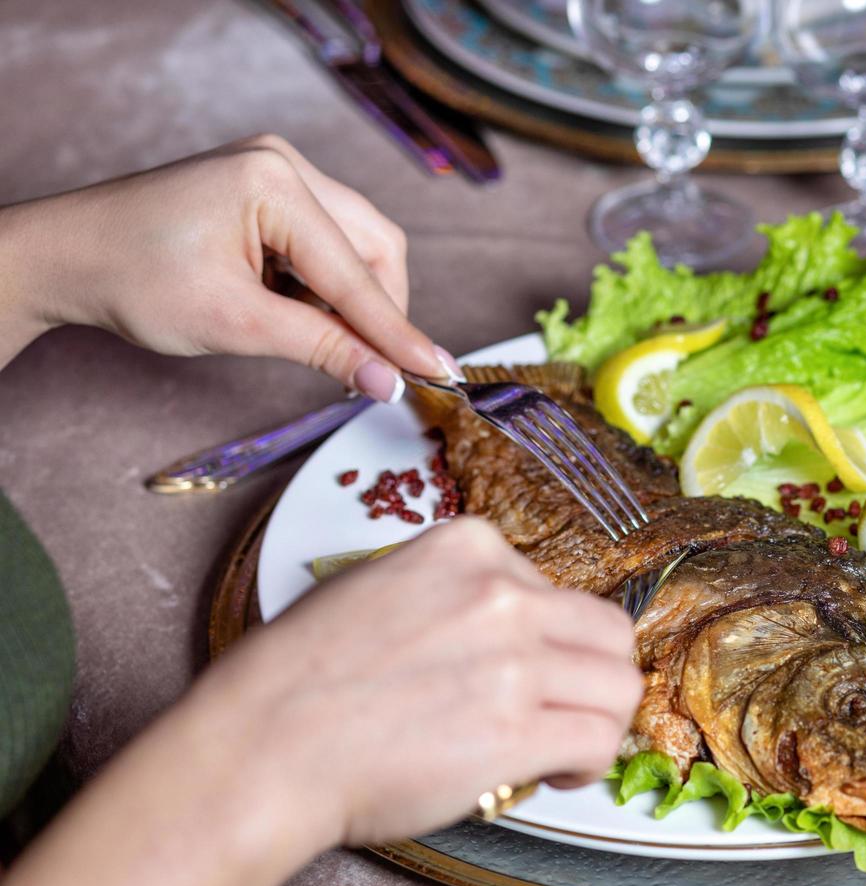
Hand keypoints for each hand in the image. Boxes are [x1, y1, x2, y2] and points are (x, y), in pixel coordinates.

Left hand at [0, 134, 453, 398]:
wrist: (65, 256)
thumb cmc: (131, 281)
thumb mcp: (234, 323)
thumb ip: (322, 348)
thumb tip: (387, 382)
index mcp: (274, 182)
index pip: (357, 272)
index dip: (398, 332)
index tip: (440, 374)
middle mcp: (285, 162)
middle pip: (375, 247)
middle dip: (377, 311)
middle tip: (371, 370)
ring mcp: (277, 170)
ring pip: (357, 244)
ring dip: (349, 300)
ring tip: (315, 339)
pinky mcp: (268, 188)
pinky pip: (327, 240)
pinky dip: (323, 285)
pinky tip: (292, 310)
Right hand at [204, 516, 644, 845]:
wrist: (261, 745)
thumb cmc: (300, 681)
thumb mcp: (379, 589)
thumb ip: (452, 597)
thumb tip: (507, 635)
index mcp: (467, 547)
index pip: (560, 591)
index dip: (555, 643)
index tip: (531, 675)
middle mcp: (500, 593)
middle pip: (608, 633)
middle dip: (596, 678)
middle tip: (567, 713)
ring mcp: (514, 659)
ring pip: (618, 686)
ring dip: (599, 723)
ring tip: (561, 749)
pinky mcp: (517, 729)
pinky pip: (598, 740)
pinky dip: (588, 764)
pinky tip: (554, 775)